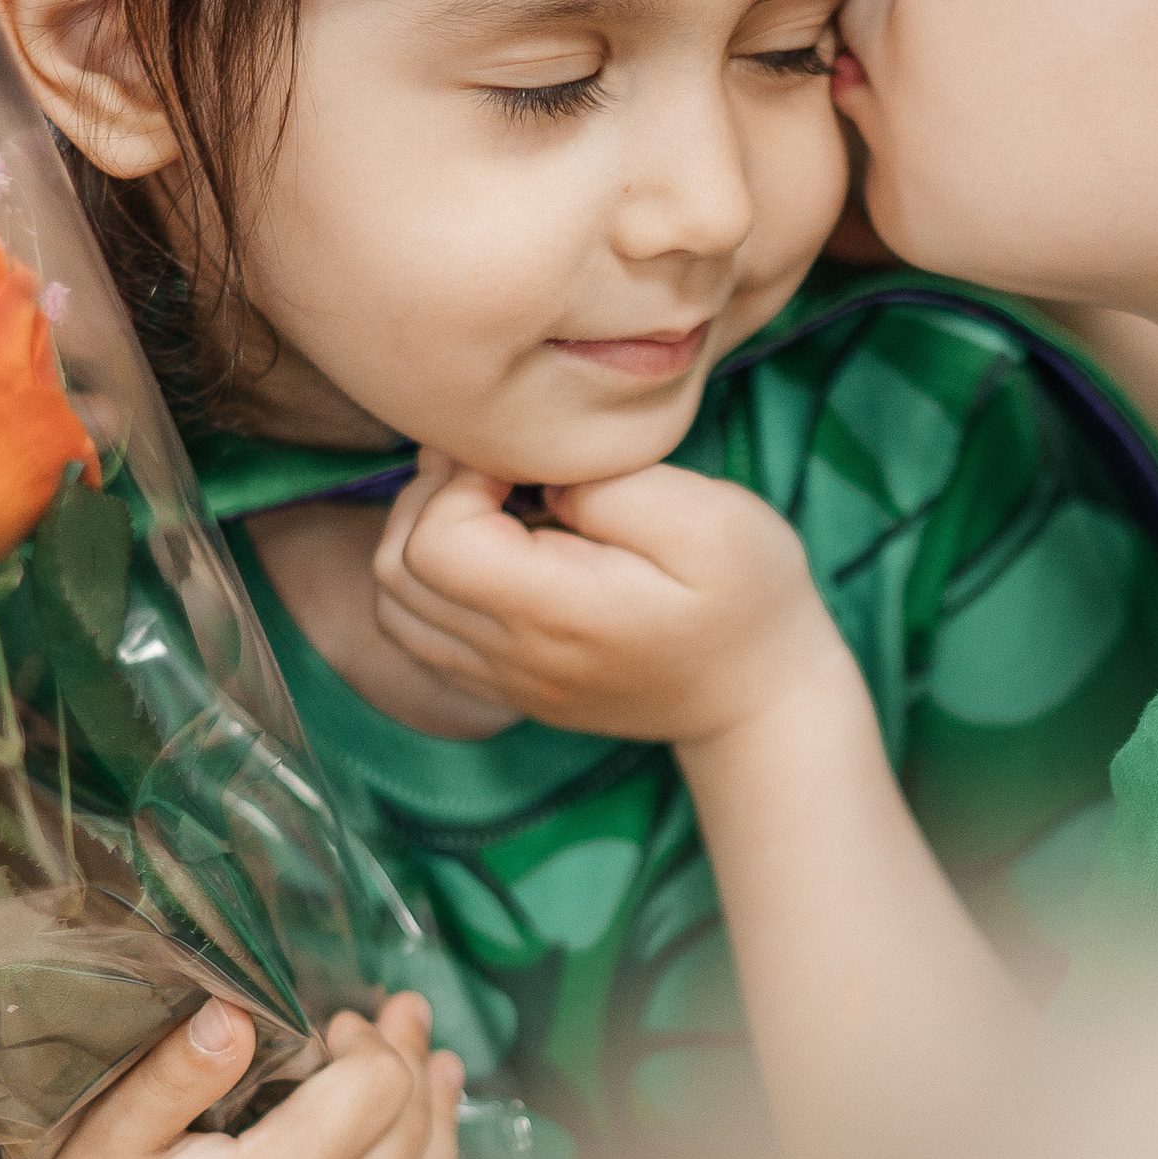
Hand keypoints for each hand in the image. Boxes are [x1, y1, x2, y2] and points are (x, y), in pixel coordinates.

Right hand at [0, 989, 484, 1158]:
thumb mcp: (117, 1131)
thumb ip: (184, 1068)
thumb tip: (237, 1011)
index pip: (377, 1088)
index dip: (372, 1040)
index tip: (342, 1021)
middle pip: (410, 1135)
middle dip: (415, 1064)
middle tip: (405, 1022)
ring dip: (443, 1133)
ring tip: (444, 1080)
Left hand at [372, 451, 853, 747]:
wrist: (762, 699)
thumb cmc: (749, 598)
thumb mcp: (708, 520)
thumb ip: (610, 486)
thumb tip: (535, 475)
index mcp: (557, 612)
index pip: (436, 543)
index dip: (459, 479)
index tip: (521, 458)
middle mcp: (514, 658)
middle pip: (397, 573)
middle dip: (428, 497)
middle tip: (496, 466)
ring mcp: (505, 681)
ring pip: (394, 607)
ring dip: (419, 538)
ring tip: (487, 503)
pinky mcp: (508, 687)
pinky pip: (421, 637)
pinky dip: (429, 581)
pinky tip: (490, 548)